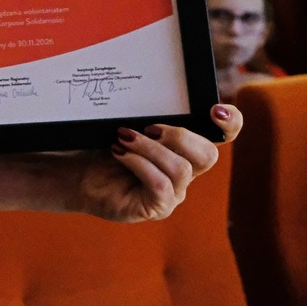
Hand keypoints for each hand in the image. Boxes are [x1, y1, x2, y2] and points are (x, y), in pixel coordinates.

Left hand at [70, 103, 241, 222]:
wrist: (76, 174)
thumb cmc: (104, 147)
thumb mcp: (129, 125)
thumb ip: (149, 117)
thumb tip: (155, 97)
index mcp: (184, 148)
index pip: (221, 136)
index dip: (230, 124)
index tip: (214, 110)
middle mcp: (185, 172)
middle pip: (208, 154)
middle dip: (179, 136)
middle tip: (148, 127)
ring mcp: (173, 193)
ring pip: (181, 168)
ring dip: (150, 148)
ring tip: (123, 138)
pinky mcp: (156, 207)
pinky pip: (160, 184)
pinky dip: (138, 163)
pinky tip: (118, 152)